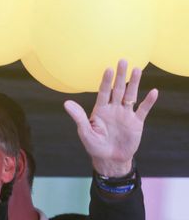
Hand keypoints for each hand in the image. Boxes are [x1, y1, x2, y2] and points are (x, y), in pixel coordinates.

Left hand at [64, 59, 157, 176]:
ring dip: (134, 83)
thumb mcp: (85, 132)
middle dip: (120, 76)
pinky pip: (143, 110)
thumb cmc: (95, 146)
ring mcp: (125, 114)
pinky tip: (154, 92)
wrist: (110, 159)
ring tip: (137, 69)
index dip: (106, 81)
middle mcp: (113, 109)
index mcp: (100, 110)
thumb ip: (78, 117)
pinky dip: (148, 102)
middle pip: (118, 89)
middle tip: (123, 60)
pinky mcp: (136, 122)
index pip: (104, 92)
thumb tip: (66, 103)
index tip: (108, 69)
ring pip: (131, 95)